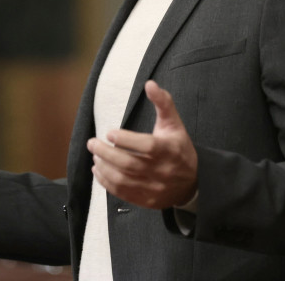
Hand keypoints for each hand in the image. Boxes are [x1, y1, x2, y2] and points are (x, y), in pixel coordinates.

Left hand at [87, 80, 197, 208]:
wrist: (192, 182)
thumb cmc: (179, 148)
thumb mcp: (174, 124)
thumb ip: (163, 103)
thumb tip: (149, 84)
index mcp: (170, 150)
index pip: (147, 146)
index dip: (126, 140)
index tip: (110, 133)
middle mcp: (163, 171)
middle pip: (129, 164)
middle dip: (106, 153)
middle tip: (92, 143)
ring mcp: (155, 188)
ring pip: (123, 180)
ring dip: (104, 167)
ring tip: (95, 156)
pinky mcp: (147, 200)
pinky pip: (123, 193)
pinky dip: (107, 182)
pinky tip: (99, 171)